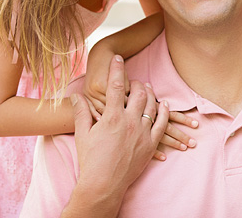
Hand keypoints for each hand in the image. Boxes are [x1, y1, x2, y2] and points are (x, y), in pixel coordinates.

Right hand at [71, 56, 168, 194]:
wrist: (103, 184)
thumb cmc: (90, 160)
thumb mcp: (82, 133)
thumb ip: (81, 112)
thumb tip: (76, 96)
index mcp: (111, 117)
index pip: (115, 86)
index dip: (116, 69)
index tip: (118, 58)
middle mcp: (129, 122)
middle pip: (138, 93)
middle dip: (136, 83)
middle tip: (133, 80)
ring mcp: (142, 133)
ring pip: (152, 106)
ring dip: (151, 94)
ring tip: (148, 88)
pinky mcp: (150, 145)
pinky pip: (162, 124)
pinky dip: (165, 112)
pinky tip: (165, 106)